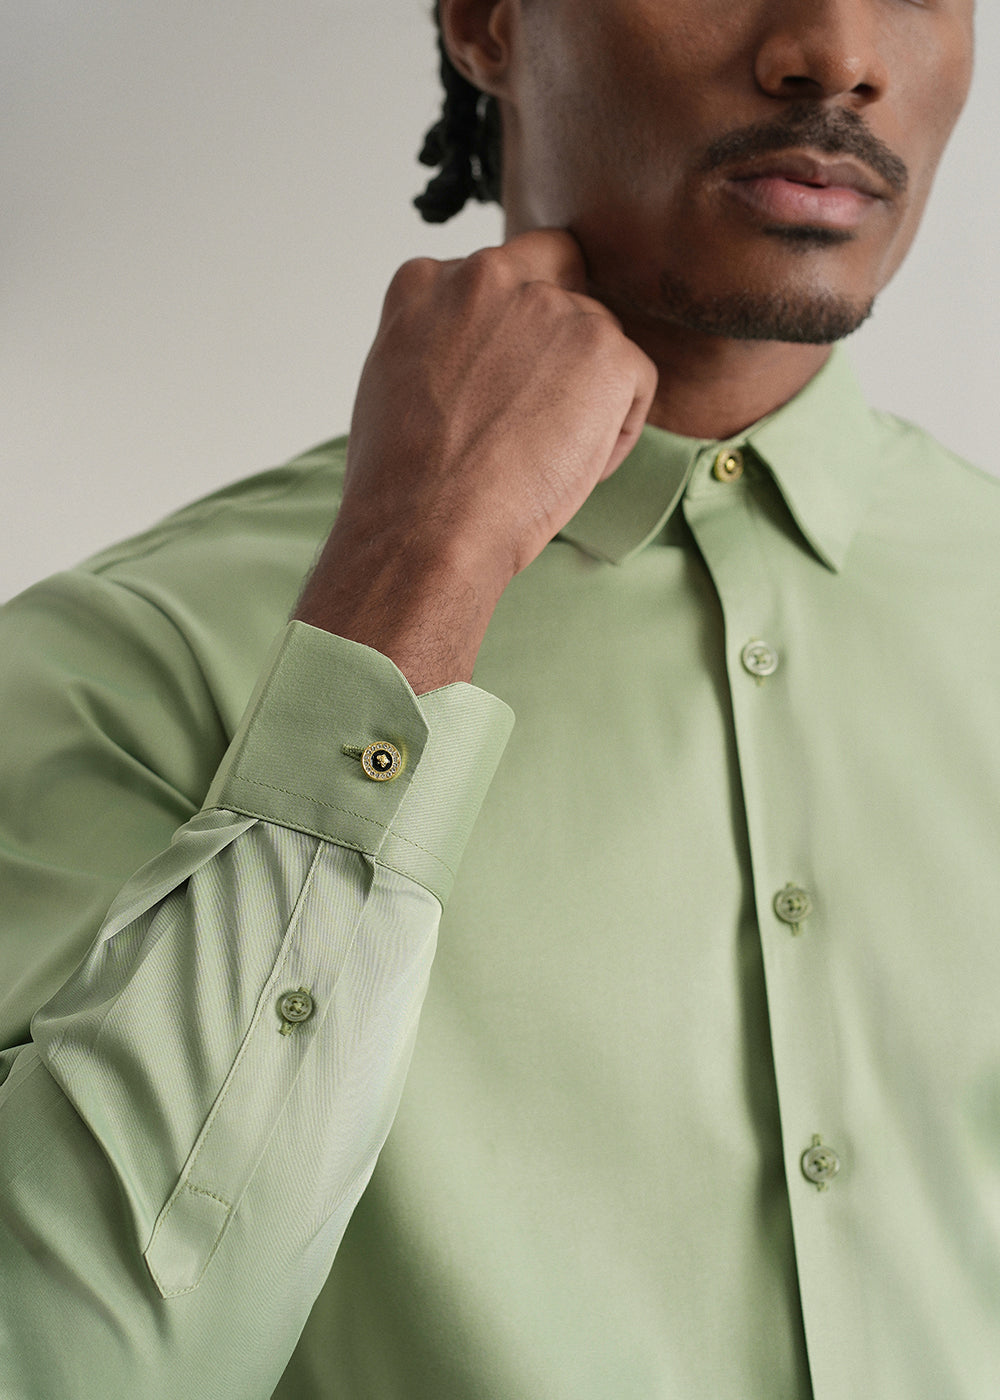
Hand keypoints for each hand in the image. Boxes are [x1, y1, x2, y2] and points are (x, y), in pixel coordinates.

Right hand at [295, 229, 657, 691]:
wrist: (426, 526)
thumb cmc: (401, 481)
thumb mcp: (391, 380)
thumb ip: (437, 340)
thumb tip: (474, 354)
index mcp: (429, 281)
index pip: (497, 279)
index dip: (508, 334)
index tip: (498, 387)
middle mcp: (490, 275)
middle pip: (557, 287)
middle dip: (556, 347)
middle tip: (532, 420)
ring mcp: (550, 307)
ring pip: (597, 339)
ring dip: (585, 393)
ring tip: (539, 456)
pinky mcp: (604, 349)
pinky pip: (634, 382)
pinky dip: (615, 431)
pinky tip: (567, 467)